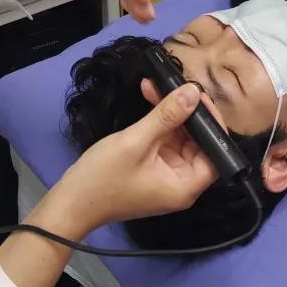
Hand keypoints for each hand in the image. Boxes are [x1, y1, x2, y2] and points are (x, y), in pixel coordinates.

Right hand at [48, 83, 216, 234]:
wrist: (70, 202)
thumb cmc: (103, 177)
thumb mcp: (136, 141)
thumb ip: (167, 115)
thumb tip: (194, 92)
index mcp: (185, 186)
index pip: (216, 153)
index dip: (213, 124)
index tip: (199, 97)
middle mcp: (181, 183)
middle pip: (198, 143)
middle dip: (187, 112)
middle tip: (177, 85)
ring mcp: (165, 175)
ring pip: (179, 138)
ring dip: (169, 112)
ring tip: (154, 85)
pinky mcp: (152, 169)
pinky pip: (163, 141)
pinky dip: (157, 122)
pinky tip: (149, 97)